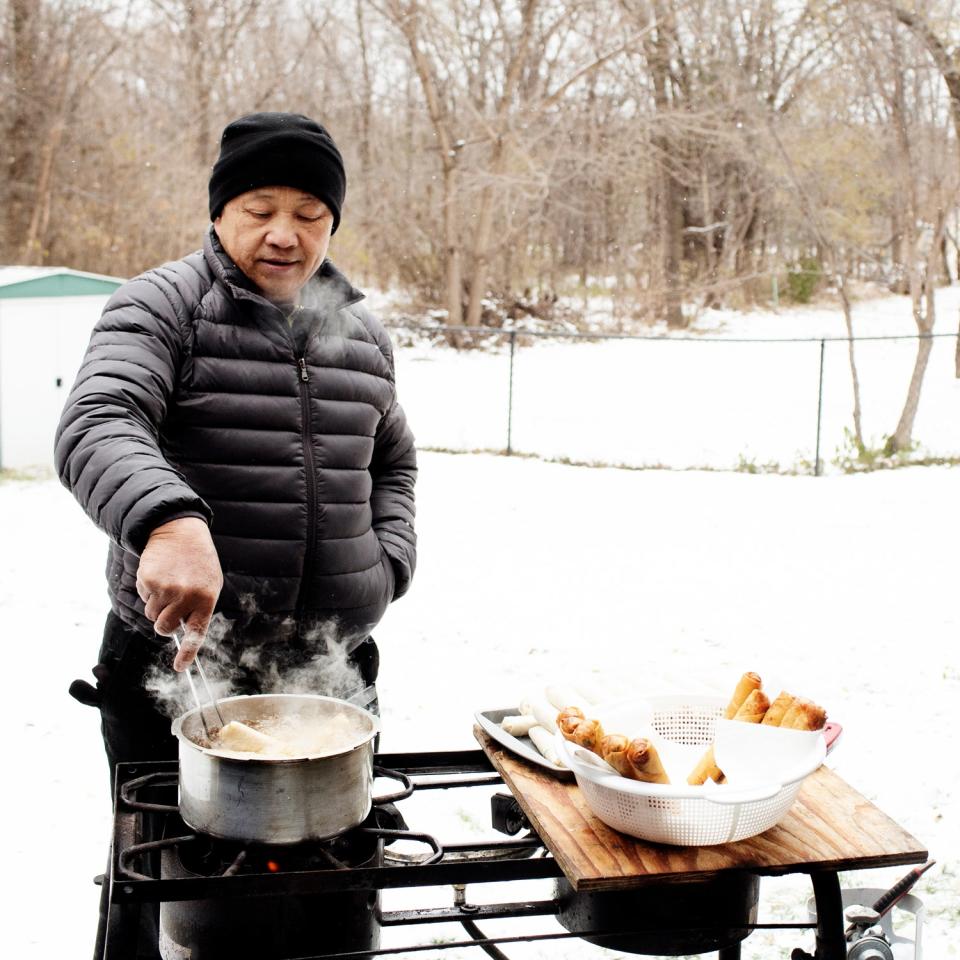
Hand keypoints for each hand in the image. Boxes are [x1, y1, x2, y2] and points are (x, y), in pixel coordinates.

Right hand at [136, 517, 222, 671]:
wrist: (180, 532)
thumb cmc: (198, 562)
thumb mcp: (209, 583)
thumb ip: (199, 608)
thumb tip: (184, 633)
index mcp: (206, 598)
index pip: (196, 633)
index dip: (187, 653)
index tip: (180, 668)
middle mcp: (186, 596)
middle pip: (164, 628)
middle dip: (163, 624)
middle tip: (170, 608)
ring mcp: (165, 589)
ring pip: (151, 615)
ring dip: (156, 605)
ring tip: (168, 584)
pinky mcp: (148, 581)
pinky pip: (144, 598)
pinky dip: (148, 591)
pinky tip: (160, 575)